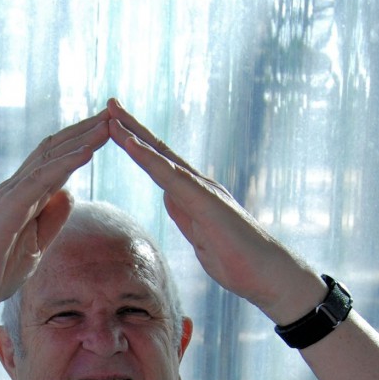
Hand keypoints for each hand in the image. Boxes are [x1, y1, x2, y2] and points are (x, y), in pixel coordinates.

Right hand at [0, 109, 112, 317]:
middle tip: (114, 114)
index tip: (111, 132)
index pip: (57, 161)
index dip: (83, 144)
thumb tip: (70, 192)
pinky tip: (88, 152)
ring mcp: (10, 194)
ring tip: (108, 125)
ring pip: (50, 157)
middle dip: (86, 131)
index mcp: (24, 196)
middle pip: (55, 150)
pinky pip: (41, 179)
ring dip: (81, 139)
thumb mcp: (36, 245)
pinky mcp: (7, 207)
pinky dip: (66, 163)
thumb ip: (52, 219)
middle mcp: (16, 187)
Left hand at [106, 99, 324, 322]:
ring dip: (135, 136)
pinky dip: (150, 159)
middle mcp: (200, 184)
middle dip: (132, 128)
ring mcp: (204, 190)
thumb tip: (168, 195)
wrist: (268, 276)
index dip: (137, 145)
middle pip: (159, 151)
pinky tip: (132, 145)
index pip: (161, 164)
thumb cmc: (237, 261)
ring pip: (162, 158)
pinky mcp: (207, 202)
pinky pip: (172, 176)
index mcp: (195, 194)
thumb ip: (184, 214)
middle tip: (110, 103)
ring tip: (112, 116)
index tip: (115, 127)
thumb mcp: (199, 236)